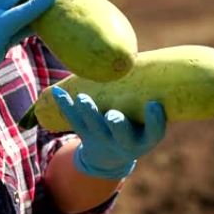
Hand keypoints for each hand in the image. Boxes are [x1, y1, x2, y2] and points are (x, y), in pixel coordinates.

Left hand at [52, 86, 166, 179]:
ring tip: (81, 98)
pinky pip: (73, 120)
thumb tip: (144, 54)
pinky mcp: (84, 135)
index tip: (154, 104)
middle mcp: (125, 143)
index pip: (154, 132)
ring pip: (93, 127)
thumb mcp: (147, 120)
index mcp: (146, 139)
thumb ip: (150, 92)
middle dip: (117, 125)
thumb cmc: (137, 127)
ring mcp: (103, 140)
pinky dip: (65, 105)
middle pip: (121, 134)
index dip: (155, 120)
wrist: (110, 159)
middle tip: (112, 116)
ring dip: (87, 112)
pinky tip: (58, 92)